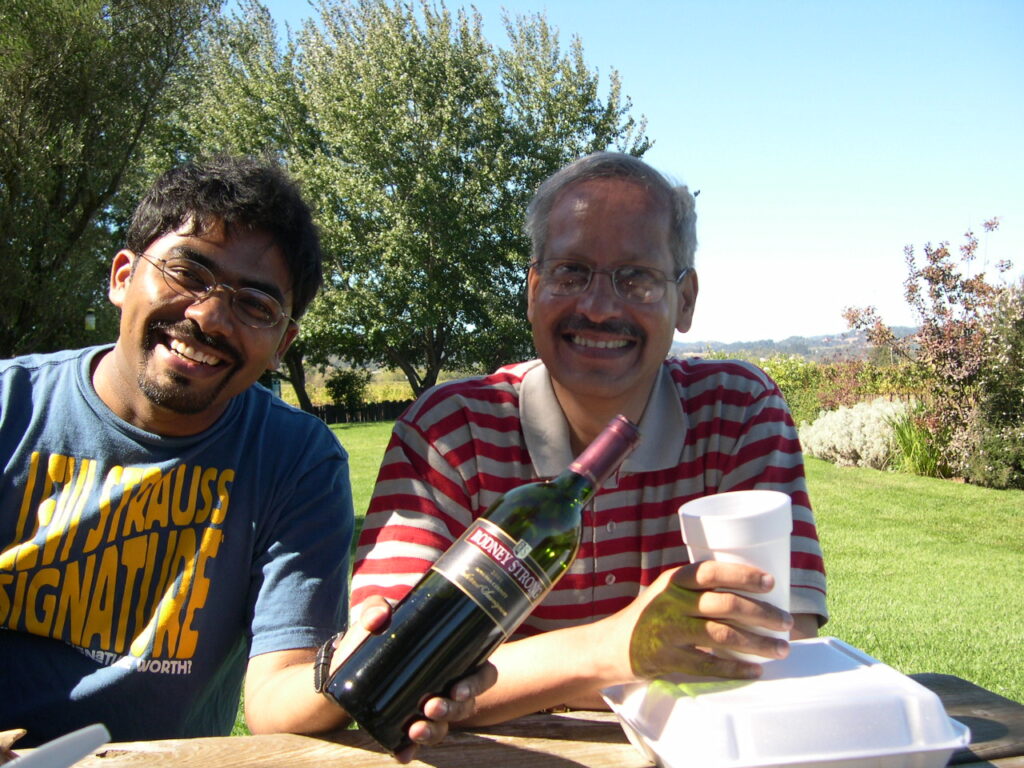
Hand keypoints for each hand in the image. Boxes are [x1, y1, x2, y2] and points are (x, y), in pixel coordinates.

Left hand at [335, 596, 497, 763]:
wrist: (339, 665)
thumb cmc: (369, 636)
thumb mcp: (374, 617)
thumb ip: (376, 607)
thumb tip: (380, 618)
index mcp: (451, 658)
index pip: (482, 673)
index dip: (477, 683)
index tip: (458, 687)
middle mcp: (445, 686)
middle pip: (466, 704)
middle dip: (452, 710)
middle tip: (431, 707)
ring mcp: (427, 708)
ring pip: (444, 726)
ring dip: (434, 731)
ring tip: (415, 729)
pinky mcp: (406, 725)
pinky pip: (415, 743)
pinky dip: (410, 750)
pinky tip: (402, 754)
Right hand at [611, 562, 793, 680]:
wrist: (612, 645)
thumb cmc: (651, 614)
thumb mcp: (667, 591)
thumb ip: (698, 588)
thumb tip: (752, 590)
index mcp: (674, 580)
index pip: (711, 571)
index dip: (742, 575)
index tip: (771, 583)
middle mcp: (671, 602)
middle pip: (724, 604)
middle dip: (762, 614)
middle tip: (786, 623)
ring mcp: (669, 631)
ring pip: (722, 635)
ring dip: (756, 643)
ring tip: (780, 649)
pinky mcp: (668, 658)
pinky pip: (708, 665)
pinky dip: (735, 668)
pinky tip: (754, 670)